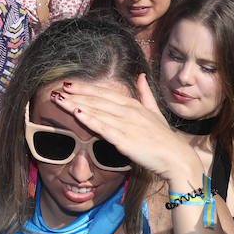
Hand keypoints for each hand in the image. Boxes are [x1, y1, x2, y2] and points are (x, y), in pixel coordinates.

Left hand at [52, 74, 199, 186]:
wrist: (176, 158)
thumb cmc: (163, 137)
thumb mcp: (154, 111)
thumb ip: (145, 94)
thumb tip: (141, 75)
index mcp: (133, 104)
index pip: (104, 93)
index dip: (85, 88)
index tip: (69, 84)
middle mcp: (128, 111)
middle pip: (96, 100)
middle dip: (75, 94)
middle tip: (57, 90)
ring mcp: (126, 124)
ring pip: (96, 111)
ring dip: (76, 105)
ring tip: (60, 99)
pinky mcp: (125, 139)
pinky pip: (104, 128)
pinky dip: (90, 119)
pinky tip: (77, 114)